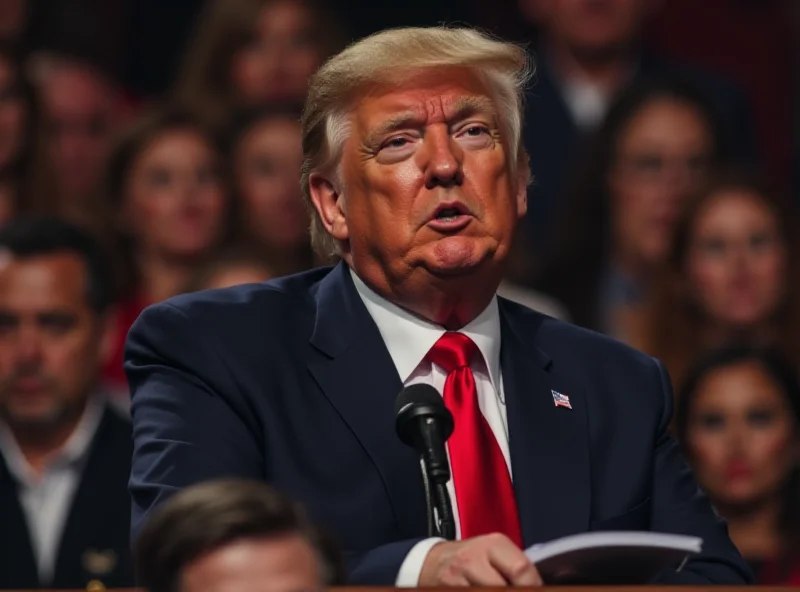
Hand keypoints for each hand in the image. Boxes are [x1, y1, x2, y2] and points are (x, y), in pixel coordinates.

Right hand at [419, 533, 542, 585]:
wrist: (434, 562)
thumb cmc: (473, 558)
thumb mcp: (494, 553)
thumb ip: (516, 567)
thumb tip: (541, 585)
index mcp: (493, 545)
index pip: (522, 570)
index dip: (533, 587)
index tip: (537, 590)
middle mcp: (473, 559)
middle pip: (504, 588)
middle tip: (519, 591)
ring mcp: (458, 578)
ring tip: (497, 589)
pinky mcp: (448, 589)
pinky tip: (482, 590)